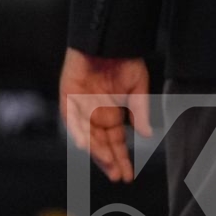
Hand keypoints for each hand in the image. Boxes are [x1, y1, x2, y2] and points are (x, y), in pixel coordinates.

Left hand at [58, 48, 151, 181]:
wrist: (109, 40)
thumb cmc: (124, 60)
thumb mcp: (138, 88)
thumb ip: (139, 112)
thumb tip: (147, 135)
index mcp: (111, 114)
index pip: (116, 143)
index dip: (122, 158)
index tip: (128, 174)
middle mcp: (95, 116)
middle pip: (101, 144)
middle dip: (109, 161)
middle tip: (118, 176)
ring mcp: (80, 109)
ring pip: (87, 136)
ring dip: (97, 151)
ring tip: (108, 164)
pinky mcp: (68, 99)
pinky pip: (72, 119)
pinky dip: (78, 131)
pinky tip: (86, 145)